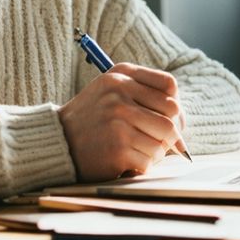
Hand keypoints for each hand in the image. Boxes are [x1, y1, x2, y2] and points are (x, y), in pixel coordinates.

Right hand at [58, 63, 184, 180]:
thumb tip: (182, 122)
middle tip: (161, 141)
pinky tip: (128, 161)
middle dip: (172, 131)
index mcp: (120, 75)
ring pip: (165, 139)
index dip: (175, 104)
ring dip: (157, 150)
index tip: (170, 118)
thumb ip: (145, 95)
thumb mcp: (111, 90)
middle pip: (172, 112)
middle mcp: (119, 93)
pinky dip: (144, 164)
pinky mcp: (118, 148)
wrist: (58, 142)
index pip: (169, 85)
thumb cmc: (92, 118)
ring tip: (139, 150)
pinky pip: (150, 159)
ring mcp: (119, 121)